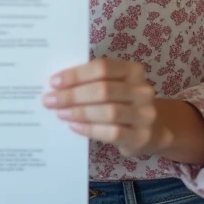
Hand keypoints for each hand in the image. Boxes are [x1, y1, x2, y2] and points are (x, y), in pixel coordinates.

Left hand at [43, 57, 166, 156]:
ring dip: (79, 112)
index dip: (77, 74)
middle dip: (72, 95)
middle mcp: (142, 90)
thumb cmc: (123, 103)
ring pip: (108, 111)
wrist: (152, 130)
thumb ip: (92, 82)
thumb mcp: (114, 86)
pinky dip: (90, 129)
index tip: (54, 82)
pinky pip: (112, 132)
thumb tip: (57, 85)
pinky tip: (74, 126)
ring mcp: (145, 114)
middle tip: (50, 100)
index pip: (102, 67)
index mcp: (133, 70)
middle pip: (103, 90)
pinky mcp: (142, 136)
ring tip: (60, 113)